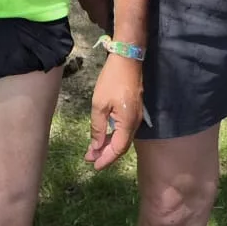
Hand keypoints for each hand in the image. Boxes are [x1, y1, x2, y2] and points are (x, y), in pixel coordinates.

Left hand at [87, 51, 142, 170]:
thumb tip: (96, 146)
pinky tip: (104, 135)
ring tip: (93, 150)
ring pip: (123, 138)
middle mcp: (135, 123)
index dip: (106, 159)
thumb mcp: (99, 104)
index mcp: (127, 123)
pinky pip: (125, 129)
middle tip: (90, 158)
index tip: (93, 165)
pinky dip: (114, 135)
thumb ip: (98, 127)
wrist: (127, 60)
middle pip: (122, 145)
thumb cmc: (111, 80)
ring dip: (109, 145)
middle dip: (106, 154)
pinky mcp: (134, 110)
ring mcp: (136, 116)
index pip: (118, 148)